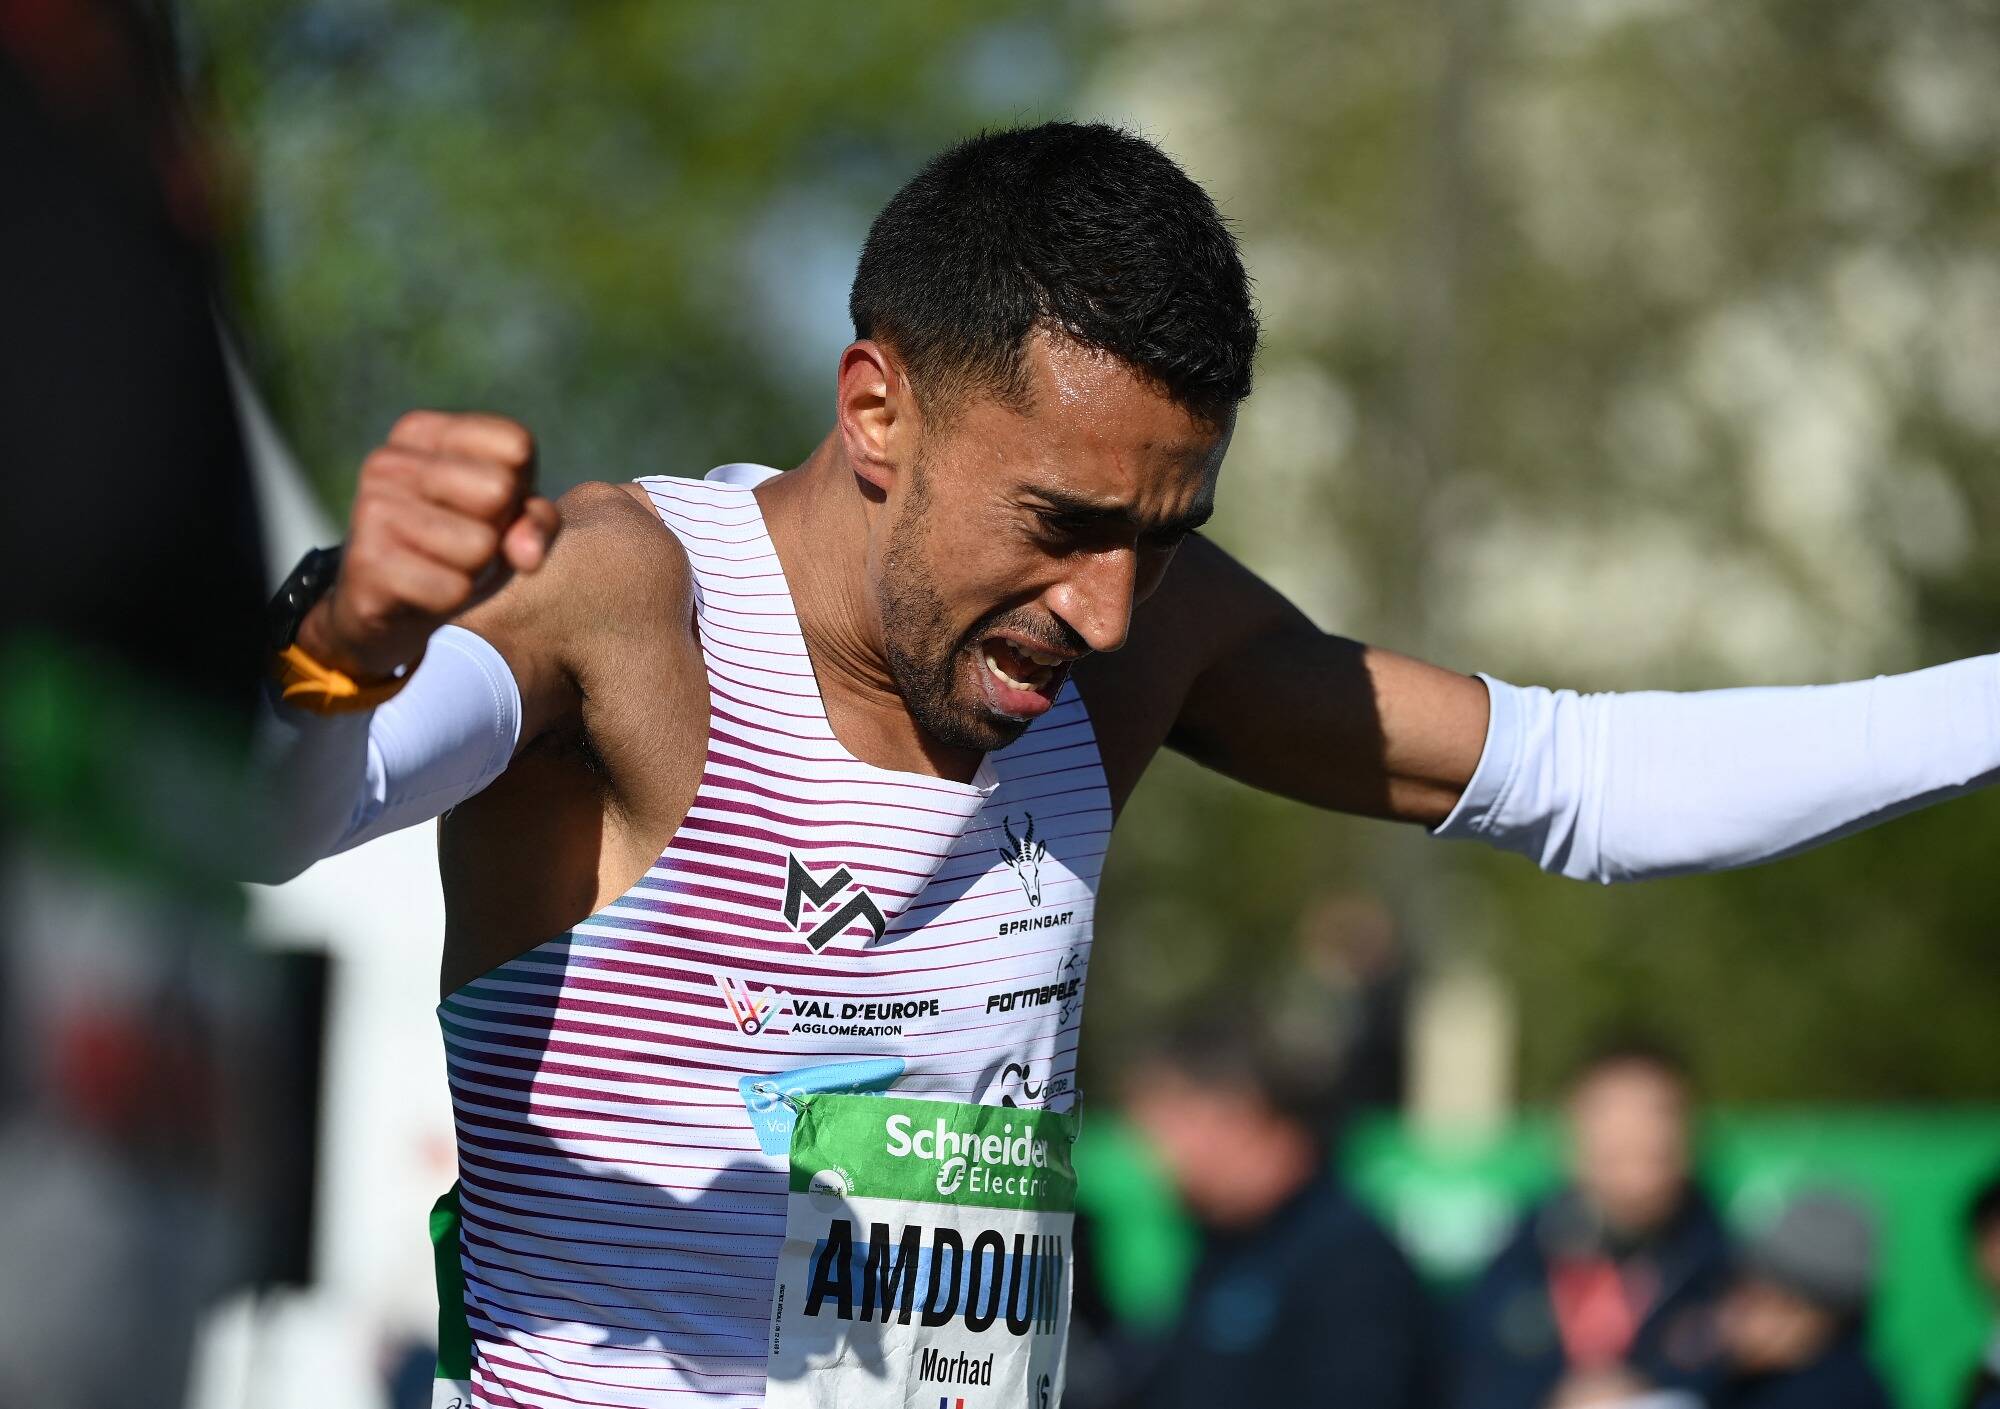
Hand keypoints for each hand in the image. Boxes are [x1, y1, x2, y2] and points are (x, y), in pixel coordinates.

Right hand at [296, 410, 560, 679]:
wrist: (386, 606)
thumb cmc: (457, 546)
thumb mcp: (508, 520)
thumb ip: (538, 521)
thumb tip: (528, 555)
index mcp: (420, 431)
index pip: (516, 444)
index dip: (519, 488)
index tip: (484, 505)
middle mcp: (388, 460)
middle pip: (499, 489)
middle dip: (497, 528)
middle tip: (462, 540)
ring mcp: (372, 508)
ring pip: (481, 545)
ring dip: (474, 568)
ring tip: (441, 564)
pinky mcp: (367, 562)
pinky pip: (455, 589)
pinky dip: (451, 598)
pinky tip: (421, 589)